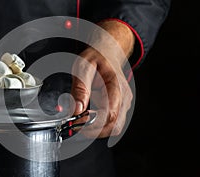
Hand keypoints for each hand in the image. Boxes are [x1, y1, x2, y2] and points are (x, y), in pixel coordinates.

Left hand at [71, 20, 134, 137]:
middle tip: (75, 124)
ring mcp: (123, 104)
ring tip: (81, 116)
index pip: (110, 114)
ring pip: (112, 128)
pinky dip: (97, 124)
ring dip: (95, 128)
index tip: (77, 121)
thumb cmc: (97, 58)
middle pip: (113, 127)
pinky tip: (87, 115)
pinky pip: (110, 124)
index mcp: (117, 87)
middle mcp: (124, 98)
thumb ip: (80, 89)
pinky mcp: (118, 108)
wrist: (108, 52)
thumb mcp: (83, 67)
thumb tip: (76, 110)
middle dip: (93, 130)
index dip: (93, 123)